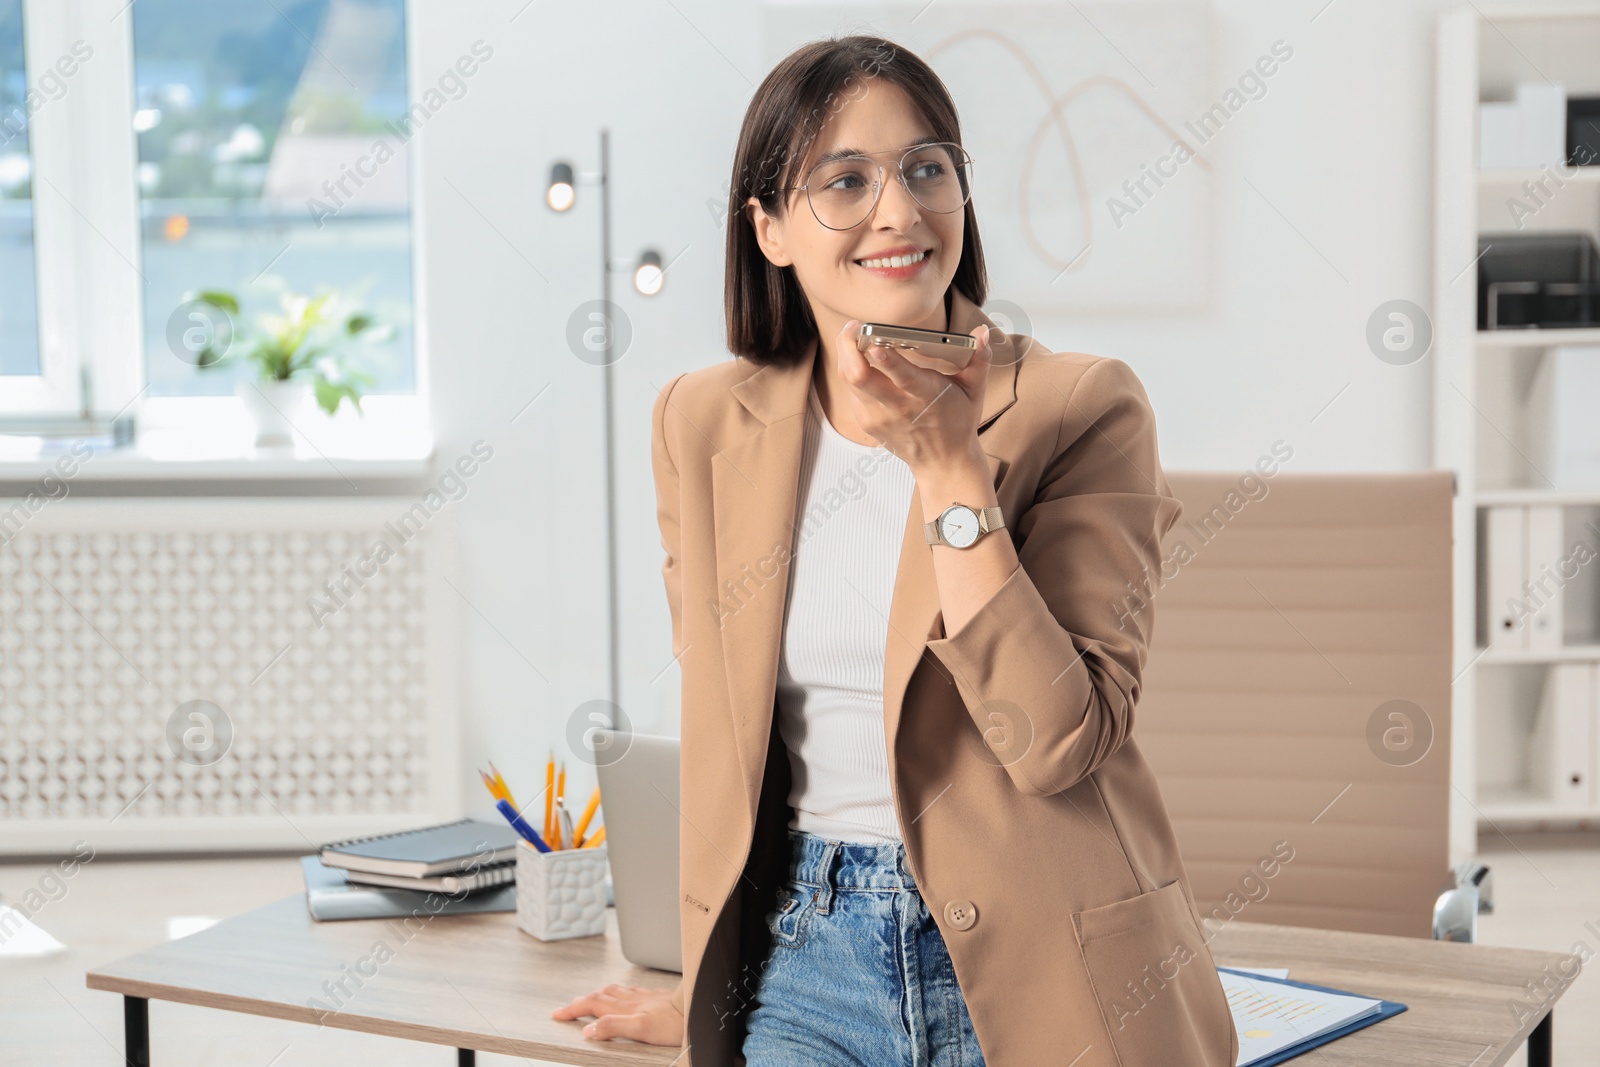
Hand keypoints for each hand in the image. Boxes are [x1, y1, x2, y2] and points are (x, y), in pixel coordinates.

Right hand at [550, 983, 683, 1045]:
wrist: (696, 1007)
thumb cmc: (673, 1022)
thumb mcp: (640, 1029)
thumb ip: (613, 1027)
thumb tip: (588, 1030)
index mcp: (624, 1008)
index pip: (591, 1005)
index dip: (572, 1010)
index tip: (557, 1014)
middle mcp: (630, 999)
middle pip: (598, 996)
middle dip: (579, 1002)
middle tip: (566, 1008)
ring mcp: (643, 996)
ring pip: (613, 991)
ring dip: (597, 995)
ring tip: (589, 998)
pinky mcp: (655, 997)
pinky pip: (629, 991)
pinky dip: (618, 993)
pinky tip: (624, 996)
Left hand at [834, 319, 992, 477]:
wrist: (942, 461)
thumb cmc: (958, 422)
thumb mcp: (974, 390)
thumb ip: (978, 359)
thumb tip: (983, 333)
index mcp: (926, 395)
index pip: (902, 378)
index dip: (887, 360)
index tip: (875, 343)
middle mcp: (897, 407)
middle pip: (860, 376)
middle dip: (849, 347)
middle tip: (854, 327)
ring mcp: (878, 416)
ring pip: (850, 380)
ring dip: (846, 355)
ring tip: (853, 336)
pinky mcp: (867, 421)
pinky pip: (851, 390)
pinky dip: (851, 371)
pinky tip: (858, 359)